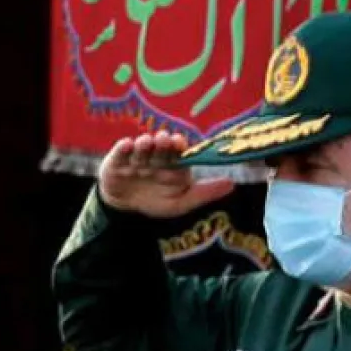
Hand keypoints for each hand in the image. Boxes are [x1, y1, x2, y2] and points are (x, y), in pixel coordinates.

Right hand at [97, 132, 235, 218]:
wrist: (125, 210)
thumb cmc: (156, 202)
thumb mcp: (181, 203)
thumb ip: (204, 193)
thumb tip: (232, 184)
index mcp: (173, 163)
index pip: (178, 150)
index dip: (179, 145)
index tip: (180, 142)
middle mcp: (156, 156)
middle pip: (160, 146)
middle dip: (162, 142)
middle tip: (164, 140)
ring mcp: (137, 156)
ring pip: (141, 146)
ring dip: (144, 144)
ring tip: (146, 143)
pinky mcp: (118, 160)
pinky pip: (120, 152)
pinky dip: (123, 148)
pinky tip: (127, 146)